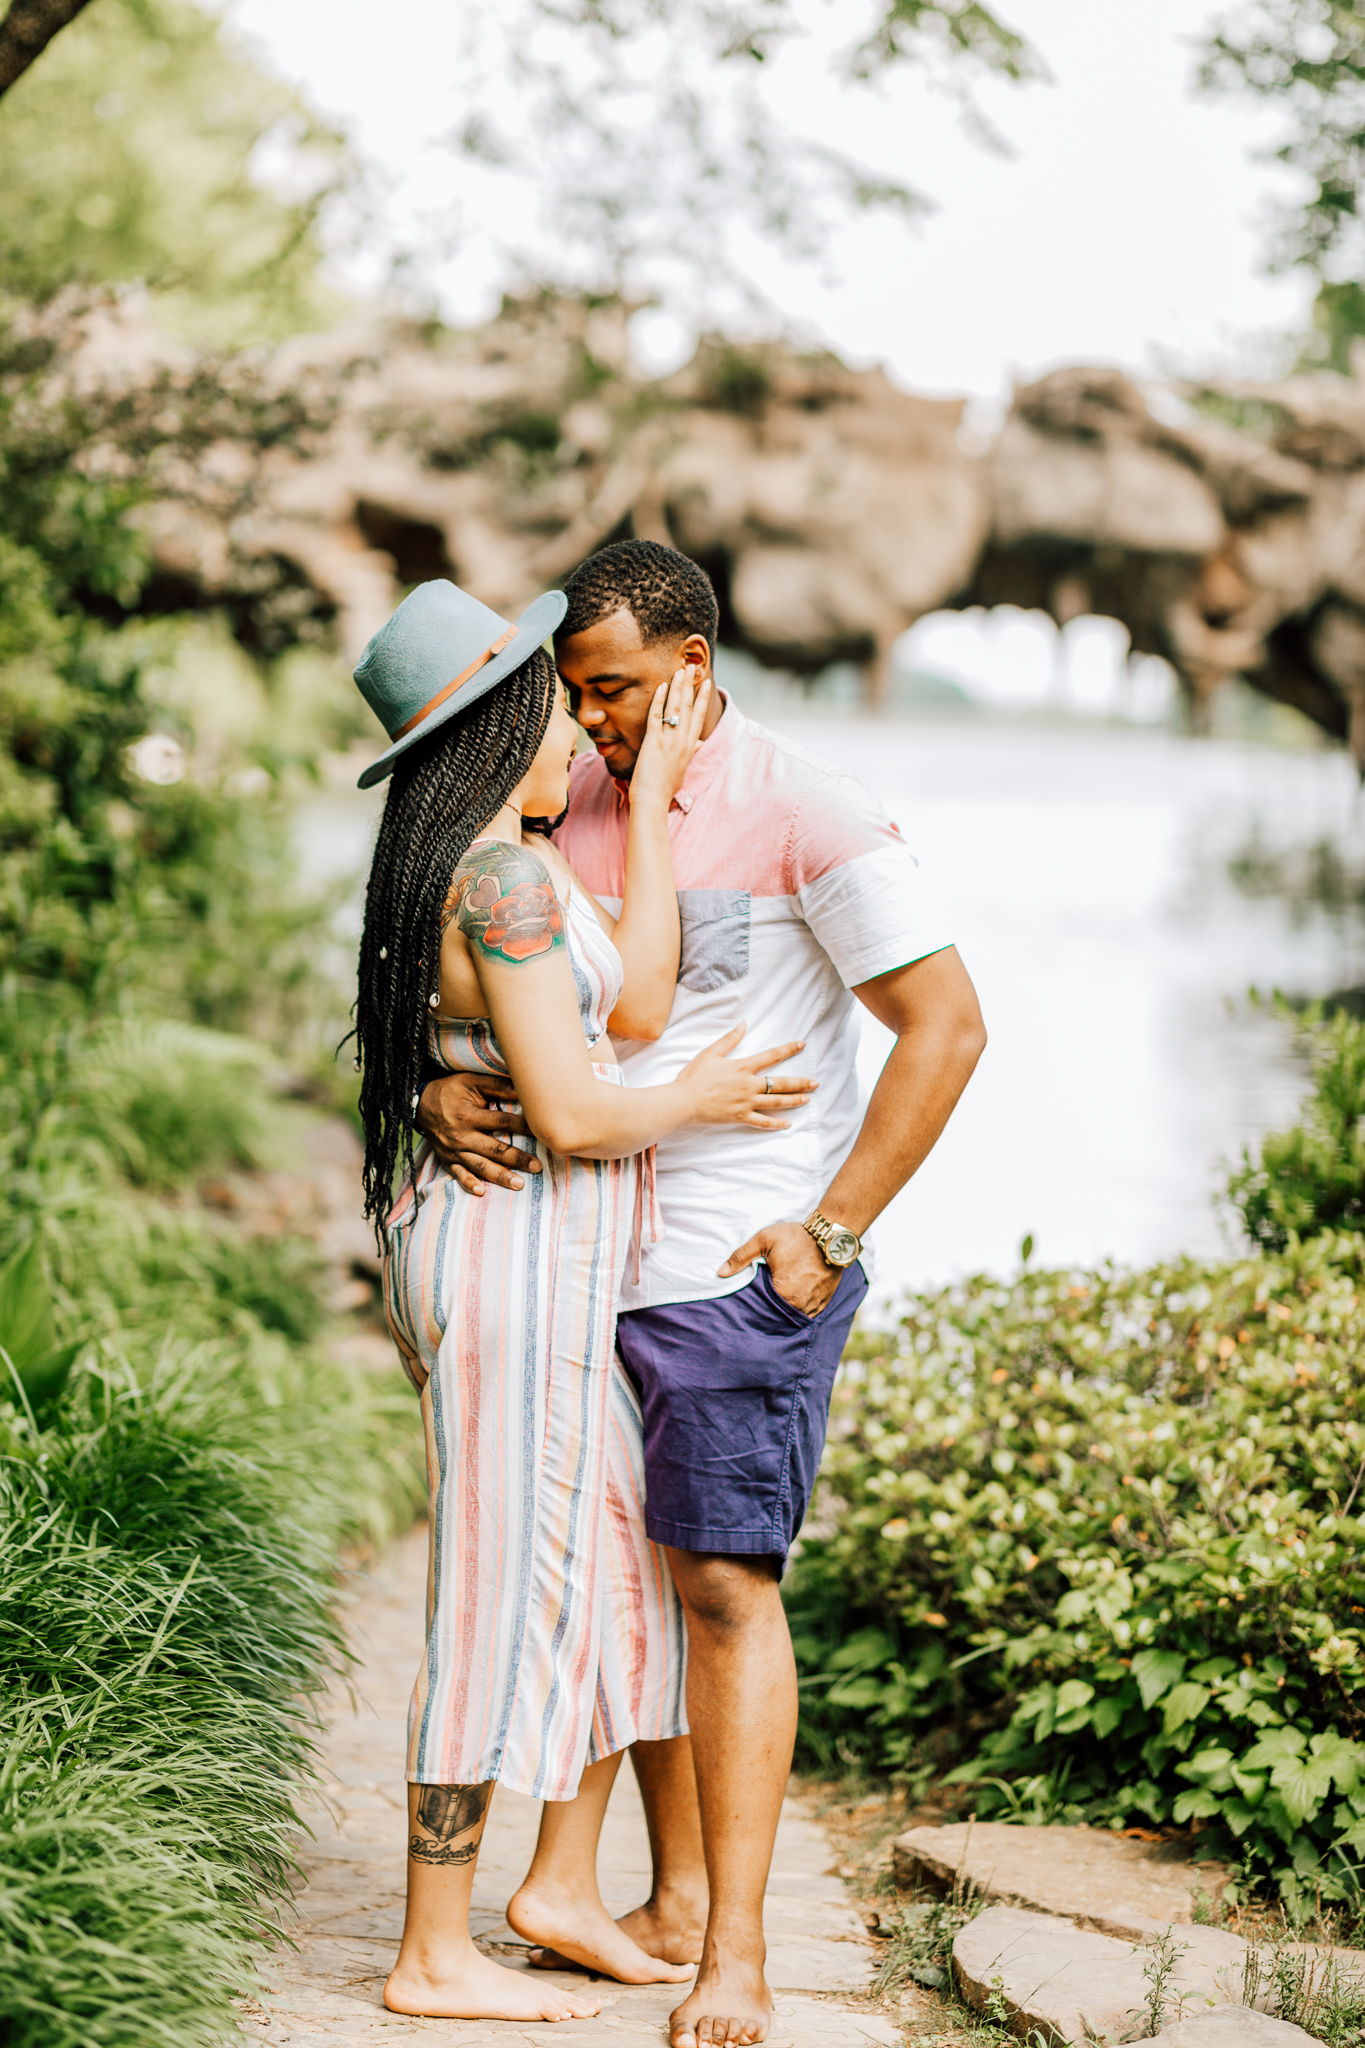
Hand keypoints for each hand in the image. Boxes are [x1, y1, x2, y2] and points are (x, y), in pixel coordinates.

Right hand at [417, 1072, 541, 1196]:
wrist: (419, 1103)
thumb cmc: (450, 1090)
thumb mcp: (471, 1081)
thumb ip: (496, 1085)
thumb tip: (522, 1089)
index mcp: (469, 1115)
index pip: (502, 1122)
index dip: (523, 1127)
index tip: (541, 1133)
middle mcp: (461, 1135)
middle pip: (494, 1149)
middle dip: (517, 1159)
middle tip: (537, 1166)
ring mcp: (454, 1150)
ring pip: (480, 1166)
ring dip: (500, 1176)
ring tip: (519, 1184)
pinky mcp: (447, 1159)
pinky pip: (458, 1174)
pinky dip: (468, 1183)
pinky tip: (481, 1191)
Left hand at [628, 665, 710, 810]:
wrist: (653, 801)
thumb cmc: (665, 789)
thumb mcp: (682, 770)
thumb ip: (688, 754)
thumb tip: (696, 745)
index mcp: (689, 747)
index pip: (698, 717)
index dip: (702, 699)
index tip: (705, 683)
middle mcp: (682, 741)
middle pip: (689, 707)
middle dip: (690, 685)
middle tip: (692, 666)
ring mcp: (669, 740)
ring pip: (675, 708)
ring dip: (678, 687)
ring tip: (680, 670)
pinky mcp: (654, 742)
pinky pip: (657, 716)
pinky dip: (659, 700)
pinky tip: (661, 686)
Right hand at [676, 1028, 816, 1128]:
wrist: (684, 1100)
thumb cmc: (694, 1076)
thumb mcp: (710, 1052)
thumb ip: (729, 1039)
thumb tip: (744, 1024)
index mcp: (743, 1067)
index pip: (771, 1056)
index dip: (788, 1049)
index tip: (802, 1045)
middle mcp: (749, 1085)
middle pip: (780, 1083)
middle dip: (800, 1082)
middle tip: (815, 1083)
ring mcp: (746, 1103)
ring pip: (776, 1102)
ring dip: (794, 1100)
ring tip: (807, 1099)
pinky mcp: (740, 1117)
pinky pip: (762, 1122)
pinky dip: (776, 1124)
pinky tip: (787, 1124)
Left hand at [719, 1219, 840, 1315]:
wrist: (831, 1235)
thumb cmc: (796, 1236)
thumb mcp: (764, 1241)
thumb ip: (741, 1257)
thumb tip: (721, 1273)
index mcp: (783, 1293)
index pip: (763, 1309)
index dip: (756, 1305)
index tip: (750, 1304)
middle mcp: (800, 1304)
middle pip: (779, 1314)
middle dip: (771, 1310)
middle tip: (762, 1305)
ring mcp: (815, 1304)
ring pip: (796, 1316)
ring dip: (787, 1311)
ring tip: (778, 1303)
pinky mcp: (825, 1300)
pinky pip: (810, 1313)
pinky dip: (801, 1309)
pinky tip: (793, 1301)